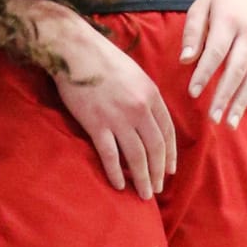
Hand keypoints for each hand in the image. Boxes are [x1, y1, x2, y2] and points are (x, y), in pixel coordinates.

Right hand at [46, 10, 178, 197]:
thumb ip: (145, 96)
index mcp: (151, 95)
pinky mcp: (97, 125)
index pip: (167, 132)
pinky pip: (110, 155)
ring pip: (137, 156)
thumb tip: (149, 117)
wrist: (76, 51)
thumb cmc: (104, 59)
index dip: (170, 154)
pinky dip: (116, 173)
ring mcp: (118, 118)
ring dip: (142, 178)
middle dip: (159, 172)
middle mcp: (139, 109)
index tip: (170, 170)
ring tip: (143, 195)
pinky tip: (120, 185)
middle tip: (157, 189)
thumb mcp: (135, 74)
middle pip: (155, 148)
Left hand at [179, 0, 246, 126]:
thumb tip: (185, 60)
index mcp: (229, 21)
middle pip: (237, 70)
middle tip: (212, 118)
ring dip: (242, 103)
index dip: (204, 73)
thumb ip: (193, 31)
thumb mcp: (202, 4)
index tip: (192, 92)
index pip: (216, 51)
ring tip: (229, 124)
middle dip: (224, 96)